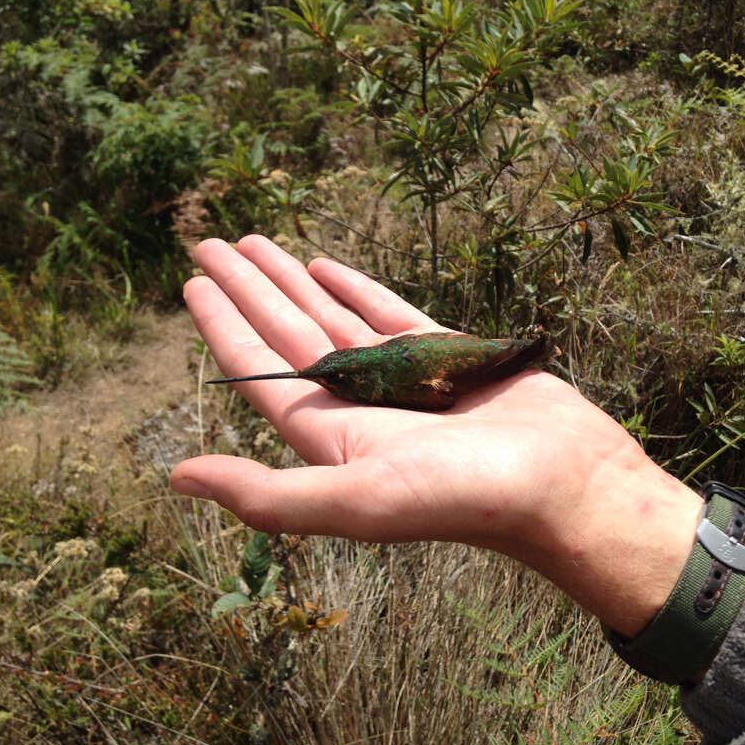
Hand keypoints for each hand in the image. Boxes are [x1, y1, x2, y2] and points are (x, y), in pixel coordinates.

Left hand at [171, 236, 701, 634]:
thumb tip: (177, 478)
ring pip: (334, 318)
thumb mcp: (358, 500)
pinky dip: (357, 288)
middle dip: (249, 290)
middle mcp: (360, 406)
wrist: (567, 484)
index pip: (261, 370)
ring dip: (293, 282)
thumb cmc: (467, 497)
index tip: (194, 283)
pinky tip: (328, 267)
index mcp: (332, 437)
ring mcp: (404, 378)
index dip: (224, 327)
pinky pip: (390, 312)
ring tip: (259, 245)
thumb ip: (270, 495)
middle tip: (211, 245)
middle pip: (288, 335)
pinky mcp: (449, 356)